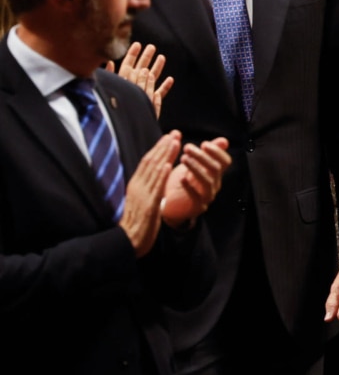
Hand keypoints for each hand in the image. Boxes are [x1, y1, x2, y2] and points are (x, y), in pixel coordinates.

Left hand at [106, 42, 173, 117]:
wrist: (125, 128)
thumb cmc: (115, 110)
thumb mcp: (109, 89)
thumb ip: (111, 76)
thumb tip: (109, 61)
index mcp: (122, 83)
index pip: (127, 65)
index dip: (132, 54)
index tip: (138, 44)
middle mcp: (133, 87)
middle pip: (140, 69)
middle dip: (146, 57)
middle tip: (152, 47)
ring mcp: (143, 95)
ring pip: (151, 79)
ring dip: (157, 68)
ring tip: (162, 57)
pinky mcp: (151, 105)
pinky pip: (159, 94)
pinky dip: (164, 87)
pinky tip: (170, 79)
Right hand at [120, 132, 182, 256]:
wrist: (127, 241)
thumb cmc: (137, 222)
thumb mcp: (143, 200)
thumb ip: (149, 188)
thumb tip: (159, 178)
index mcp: (136, 184)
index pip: (147, 162)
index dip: (158, 148)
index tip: (169, 137)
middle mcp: (138, 186)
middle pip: (151, 162)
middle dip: (163, 146)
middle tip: (174, 132)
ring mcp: (142, 195)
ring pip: (154, 171)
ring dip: (165, 155)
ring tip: (174, 142)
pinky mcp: (148, 206)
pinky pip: (156, 189)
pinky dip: (162, 176)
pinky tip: (168, 166)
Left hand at [161, 138, 229, 227]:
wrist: (169, 204)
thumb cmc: (181, 181)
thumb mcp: (194, 164)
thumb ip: (207, 152)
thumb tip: (224, 140)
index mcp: (215, 174)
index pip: (225, 162)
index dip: (217, 152)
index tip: (204, 144)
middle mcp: (214, 185)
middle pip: (216, 169)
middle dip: (202, 156)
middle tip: (187, 147)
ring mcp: (206, 197)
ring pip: (207, 182)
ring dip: (196, 168)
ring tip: (183, 158)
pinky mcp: (196, 207)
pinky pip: (196, 198)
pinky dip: (190, 188)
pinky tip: (182, 179)